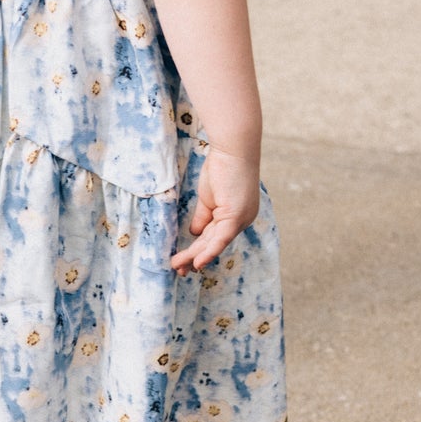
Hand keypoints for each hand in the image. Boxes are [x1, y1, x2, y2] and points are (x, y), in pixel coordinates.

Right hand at [170, 144, 261, 276]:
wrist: (232, 150)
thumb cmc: (222, 167)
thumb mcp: (208, 198)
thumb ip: (203, 217)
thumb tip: (194, 234)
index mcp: (236, 215)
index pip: (214, 237)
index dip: (199, 249)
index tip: (186, 261)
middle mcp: (242, 221)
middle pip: (213, 243)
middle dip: (194, 258)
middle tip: (180, 271)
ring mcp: (240, 220)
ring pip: (213, 244)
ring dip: (194, 256)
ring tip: (178, 267)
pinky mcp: (235, 216)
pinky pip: (220, 239)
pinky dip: (208, 252)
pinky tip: (197, 263)